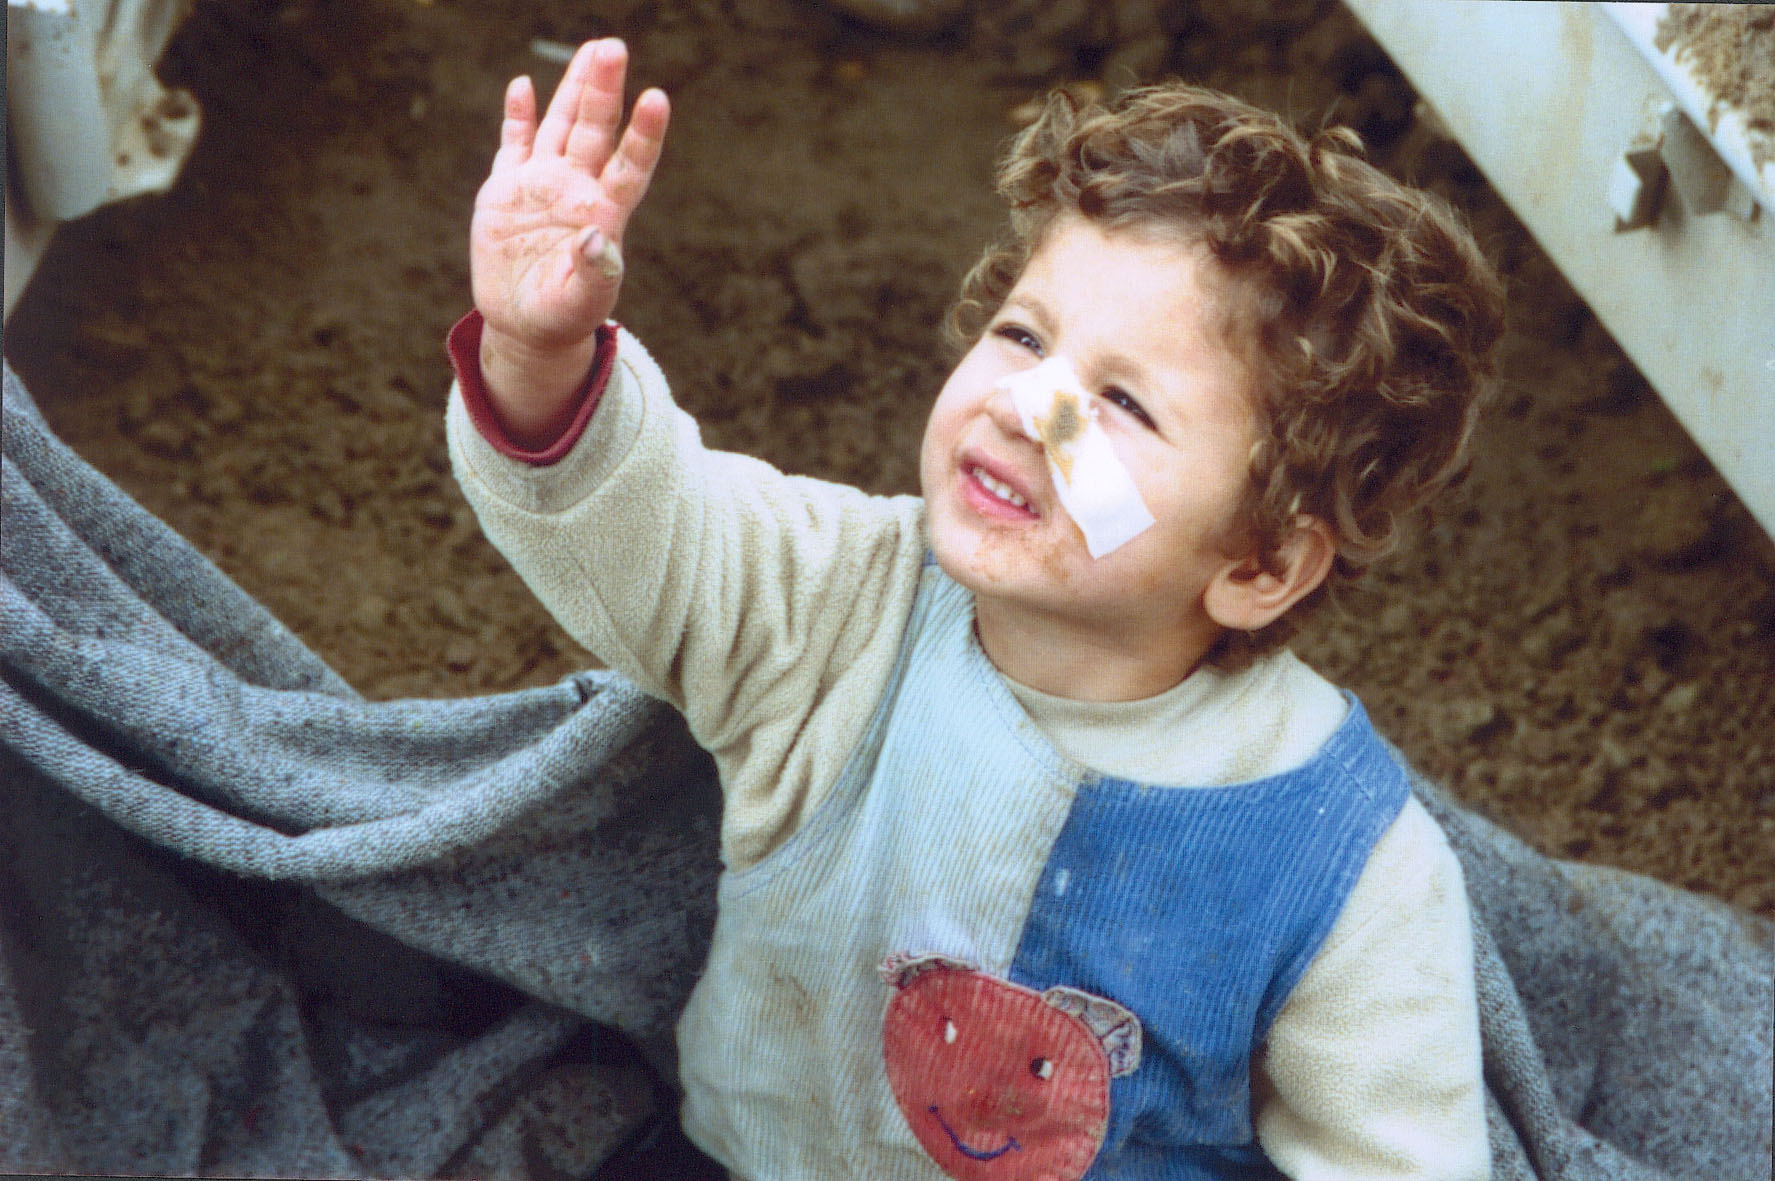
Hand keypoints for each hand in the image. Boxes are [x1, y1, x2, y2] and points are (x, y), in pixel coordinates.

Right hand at [469, 39, 668, 438]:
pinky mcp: (507, 189)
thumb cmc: (562, 317)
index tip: (657, 99)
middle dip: (604, 89)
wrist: (525, 324)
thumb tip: (597, 238)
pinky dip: (517, 117)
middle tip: (613, 46)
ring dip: (574, 89)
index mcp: (604, 214)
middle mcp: (578, 189)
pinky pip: (514, 145)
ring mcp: (543, 184)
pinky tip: (523, 86)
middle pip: (595, 131)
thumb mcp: (581, 302)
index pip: (631, 165)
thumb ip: (594, 273)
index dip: (644, 134)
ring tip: (593, 49)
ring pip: (561, 125)